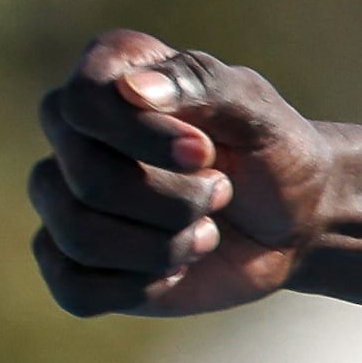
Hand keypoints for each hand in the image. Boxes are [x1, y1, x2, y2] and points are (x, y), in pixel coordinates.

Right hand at [31, 31, 330, 317]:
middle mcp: (71, 132)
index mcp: (108, 74)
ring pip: (79, 237)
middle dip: (177, 201)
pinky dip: (140, 287)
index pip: (81, 104)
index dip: (144, 139)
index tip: (204, 151)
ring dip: (166, 246)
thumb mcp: (256, 109)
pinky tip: (174, 268)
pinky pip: (73, 289)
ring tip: (207, 231)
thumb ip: (199, 83)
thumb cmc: (272, 152)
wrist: (297, 219)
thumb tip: (131, 88)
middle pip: (87, 180)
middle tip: (221, 192)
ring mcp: (64, 196)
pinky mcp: (72, 260)